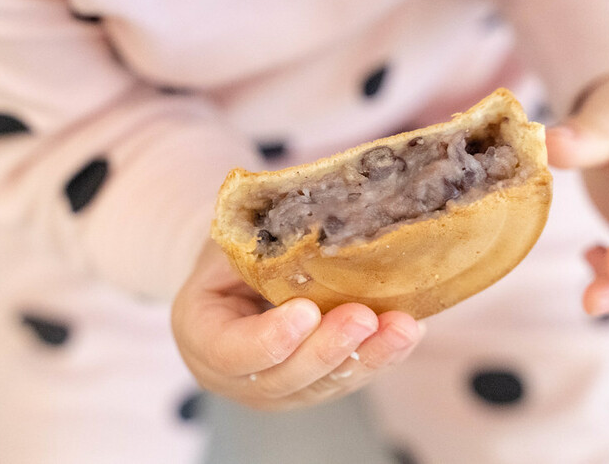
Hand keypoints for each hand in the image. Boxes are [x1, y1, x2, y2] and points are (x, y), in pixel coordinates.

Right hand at [171, 239, 422, 409]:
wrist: (238, 273)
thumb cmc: (230, 252)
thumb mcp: (227, 241)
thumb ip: (251, 243)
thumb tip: (299, 218)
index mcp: (202, 337)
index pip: (232, 351)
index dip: (270, 338)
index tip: (306, 312)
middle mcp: (236, 377)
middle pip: (285, 377)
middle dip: (330, 349)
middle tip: (363, 318)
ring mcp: (278, 389)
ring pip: (325, 385)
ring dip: (368, 357)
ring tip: (402, 328)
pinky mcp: (314, 386)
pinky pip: (348, 379)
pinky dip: (381, 357)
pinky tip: (406, 333)